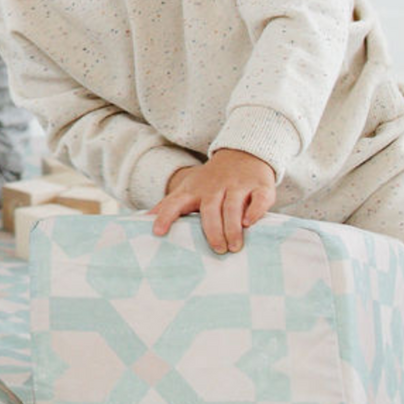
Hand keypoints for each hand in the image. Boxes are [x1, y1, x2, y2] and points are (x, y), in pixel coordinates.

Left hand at [149, 149, 276, 254]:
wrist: (244, 153)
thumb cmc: (212, 179)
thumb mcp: (188, 187)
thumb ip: (169, 204)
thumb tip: (143, 220)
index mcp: (194, 190)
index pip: (176, 203)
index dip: (165, 216)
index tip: (158, 233)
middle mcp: (215, 188)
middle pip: (210, 209)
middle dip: (213, 230)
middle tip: (217, 250)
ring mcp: (238, 186)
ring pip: (233, 206)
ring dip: (233, 227)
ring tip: (234, 247)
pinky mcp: (260, 186)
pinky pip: (258, 199)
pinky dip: (255, 212)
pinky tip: (250, 224)